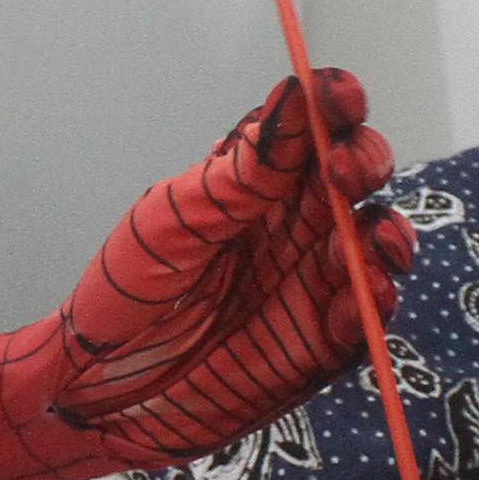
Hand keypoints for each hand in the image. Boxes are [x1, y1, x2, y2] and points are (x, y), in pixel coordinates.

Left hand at [42, 71, 411, 464]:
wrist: (95, 384)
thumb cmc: (125, 291)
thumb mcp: (175, 219)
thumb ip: (244, 172)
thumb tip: (294, 97)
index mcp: (254, 183)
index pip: (310, 132)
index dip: (335, 108)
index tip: (342, 95)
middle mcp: (291, 226)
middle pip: (356, 180)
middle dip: (365, 164)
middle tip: (344, 172)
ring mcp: (308, 284)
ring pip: (372, 246)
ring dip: (384, 237)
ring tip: (370, 241)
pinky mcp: (315, 345)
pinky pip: (359, 323)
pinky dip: (371, 308)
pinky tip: (367, 296)